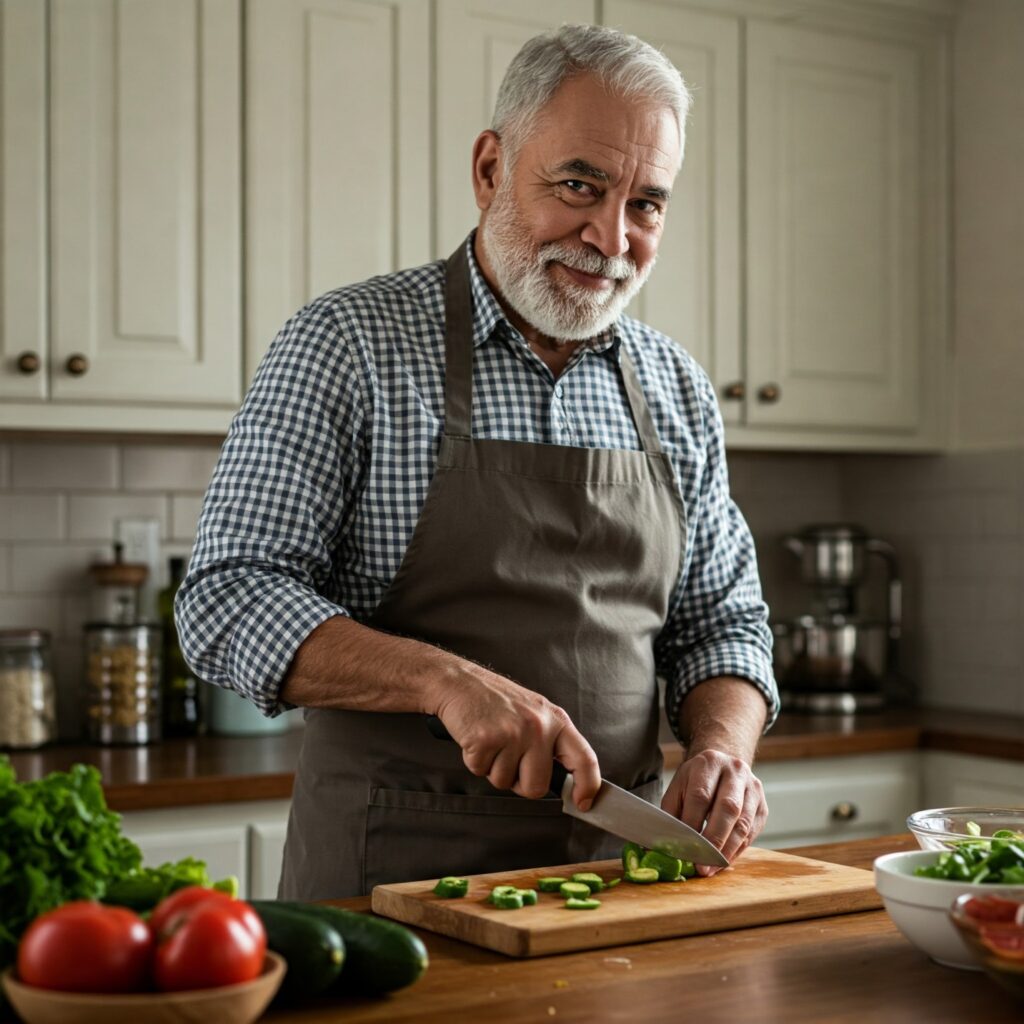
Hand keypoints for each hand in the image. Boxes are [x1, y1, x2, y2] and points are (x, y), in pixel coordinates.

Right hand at [433, 663, 599, 810]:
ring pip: (505, 783)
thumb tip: (567, 780)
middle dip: (520, 782)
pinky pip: (481, 772)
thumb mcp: (535, 712)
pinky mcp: (485, 740)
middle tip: (508, 757)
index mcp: (555, 719)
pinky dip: (475, 761)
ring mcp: (512, 733)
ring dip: (493, 768)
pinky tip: (477, 739)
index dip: (588, 786)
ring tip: (491, 741)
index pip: (584, 758)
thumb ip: (551, 742)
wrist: (460, 682)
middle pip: (537, 787)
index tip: (583, 803)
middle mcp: (538, 727)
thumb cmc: (497, 700)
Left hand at [660, 749, 766, 875]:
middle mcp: (735, 772)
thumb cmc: (697, 781)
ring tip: (711, 868)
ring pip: (743, 823)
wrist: (724, 766)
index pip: (701, 795)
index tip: (683, 846)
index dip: (692, 823)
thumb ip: (671, 812)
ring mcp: (753, 789)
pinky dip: (736, 850)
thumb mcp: (679, 786)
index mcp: (709, 762)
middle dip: (714, 839)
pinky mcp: (763, 807)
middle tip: (701, 864)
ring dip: (726, 850)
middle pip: (727, 808)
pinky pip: (752, 833)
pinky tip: (723, 861)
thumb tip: (663, 844)